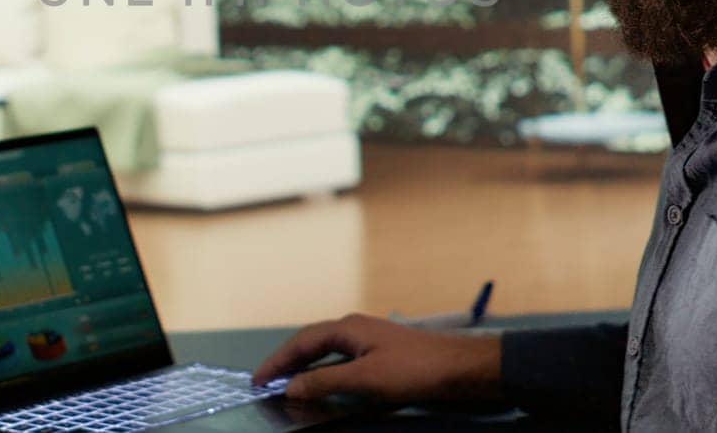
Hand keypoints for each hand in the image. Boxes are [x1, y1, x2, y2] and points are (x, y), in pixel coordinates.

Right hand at [251, 313, 501, 402]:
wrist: (460, 367)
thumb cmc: (414, 369)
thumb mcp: (366, 379)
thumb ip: (325, 382)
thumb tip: (290, 388)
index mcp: (348, 327)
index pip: (301, 342)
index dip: (277, 361)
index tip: (257, 380)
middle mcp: (355, 328)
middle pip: (310, 342)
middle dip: (286, 362)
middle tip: (265, 383)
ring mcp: (368, 338)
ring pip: (326, 350)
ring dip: (304, 367)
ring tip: (287, 385)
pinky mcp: (380, 352)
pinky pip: (340, 358)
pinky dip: (324, 370)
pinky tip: (323, 383)